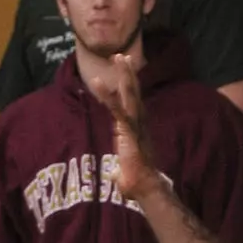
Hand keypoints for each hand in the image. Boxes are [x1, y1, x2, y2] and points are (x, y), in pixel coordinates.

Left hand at [92, 53, 159, 201]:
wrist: (145, 188)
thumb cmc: (136, 182)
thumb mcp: (124, 171)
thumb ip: (119, 169)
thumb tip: (116, 176)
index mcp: (137, 128)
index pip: (133, 103)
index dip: (129, 87)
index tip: (124, 73)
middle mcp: (139, 123)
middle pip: (134, 93)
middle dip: (128, 74)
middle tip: (121, 55)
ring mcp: (135, 126)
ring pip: (130, 95)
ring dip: (124, 75)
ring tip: (118, 57)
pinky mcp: (129, 132)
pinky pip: (117, 110)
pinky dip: (107, 96)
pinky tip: (97, 82)